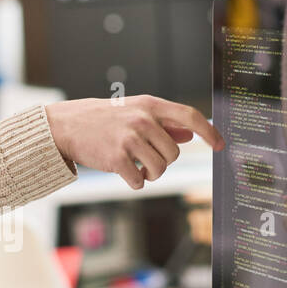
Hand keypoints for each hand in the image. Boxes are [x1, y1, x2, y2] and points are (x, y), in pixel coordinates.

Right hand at [45, 94, 223, 189]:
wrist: (66, 125)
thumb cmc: (103, 120)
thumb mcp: (134, 113)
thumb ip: (163, 123)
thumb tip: (190, 135)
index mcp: (150, 105)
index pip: (189, 116)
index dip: (209, 132)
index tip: (220, 146)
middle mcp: (142, 119)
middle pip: (174, 152)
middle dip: (163, 161)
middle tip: (145, 158)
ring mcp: (129, 138)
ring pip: (160, 169)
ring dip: (150, 174)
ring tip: (136, 167)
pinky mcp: (116, 157)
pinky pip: (139, 181)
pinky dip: (135, 182)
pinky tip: (124, 173)